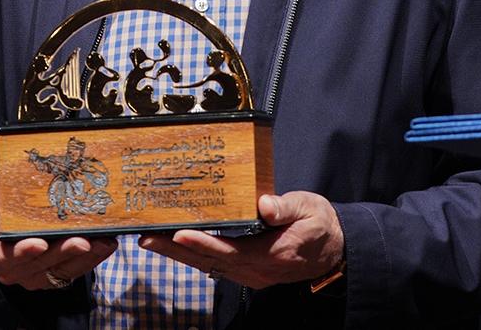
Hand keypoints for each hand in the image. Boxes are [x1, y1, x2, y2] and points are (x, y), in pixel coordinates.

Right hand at [0, 174, 115, 290]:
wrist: (6, 243)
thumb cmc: (1, 220)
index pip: (8, 256)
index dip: (24, 251)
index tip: (40, 244)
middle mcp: (18, 271)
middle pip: (43, 264)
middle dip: (65, 252)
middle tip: (83, 241)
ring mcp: (39, 277)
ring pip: (64, 270)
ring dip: (86, 257)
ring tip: (103, 242)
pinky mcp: (57, 279)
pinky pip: (77, 271)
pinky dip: (93, 259)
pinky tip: (107, 244)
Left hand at [138, 191, 342, 288]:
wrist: (334, 249)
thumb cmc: (320, 225)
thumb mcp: (309, 209)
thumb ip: (286, 207)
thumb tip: (265, 205)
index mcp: (273, 254)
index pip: (231, 250)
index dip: (204, 244)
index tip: (179, 234)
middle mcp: (257, 270)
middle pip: (210, 262)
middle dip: (175, 251)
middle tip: (146, 237)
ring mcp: (251, 274)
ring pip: (208, 265)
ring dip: (178, 255)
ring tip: (150, 239)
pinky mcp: (248, 270)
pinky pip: (215, 265)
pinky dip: (193, 255)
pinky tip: (175, 245)